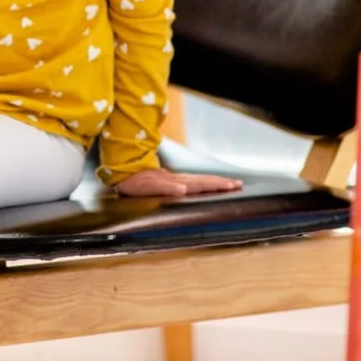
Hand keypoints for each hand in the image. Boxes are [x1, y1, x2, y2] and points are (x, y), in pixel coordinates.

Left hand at [113, 167, 242, 197]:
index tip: (232, 185)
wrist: (122, 171)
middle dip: (221, 182)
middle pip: (203, 180)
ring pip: (198, 179)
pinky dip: (202, 182)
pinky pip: (191, 181)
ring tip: (228, 183)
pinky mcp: (168, 180)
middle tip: (238, 184)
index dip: (216, 185)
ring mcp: (173, 178)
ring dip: (214, 181)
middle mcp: (177, 179)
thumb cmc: (134, 182)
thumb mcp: (148, 186)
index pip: (200, 184)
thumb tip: (183, 188)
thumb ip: (165, 187)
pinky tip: (204, 185)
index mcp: (176, 182)